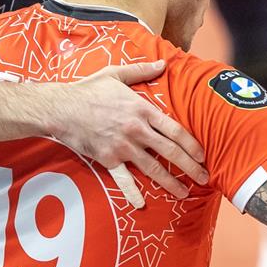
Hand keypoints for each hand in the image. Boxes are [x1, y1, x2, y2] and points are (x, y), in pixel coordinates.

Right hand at [48, 61, 208, 208]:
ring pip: (153, 168)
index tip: (203, 155)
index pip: (175, 130)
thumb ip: (142, 71)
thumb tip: (163, 62)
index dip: (191, 144)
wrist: (61, 108)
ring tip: (184, 192)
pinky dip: (132, 193)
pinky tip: (141, 204)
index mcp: (142, 109)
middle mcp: (137, 130)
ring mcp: (123, 147)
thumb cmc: (88, 90)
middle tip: (204, 177)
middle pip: (170, 151)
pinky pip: (123, 180)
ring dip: (171, 182)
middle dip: (190, 166)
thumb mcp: (115, 74)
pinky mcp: (108, 159)